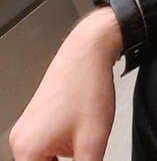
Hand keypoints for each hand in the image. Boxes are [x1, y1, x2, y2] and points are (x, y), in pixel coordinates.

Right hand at [9, 8, 122, 160]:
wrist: (88, 51)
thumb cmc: (88, 88)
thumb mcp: (92, 143)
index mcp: (27, 151)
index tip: (80, 160)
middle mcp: (20, 140)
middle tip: (84, 154)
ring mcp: (27, 129)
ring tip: (84, 145)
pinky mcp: (36, 120)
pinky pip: (44, 149)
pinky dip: (61, 153)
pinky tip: (80, 141)